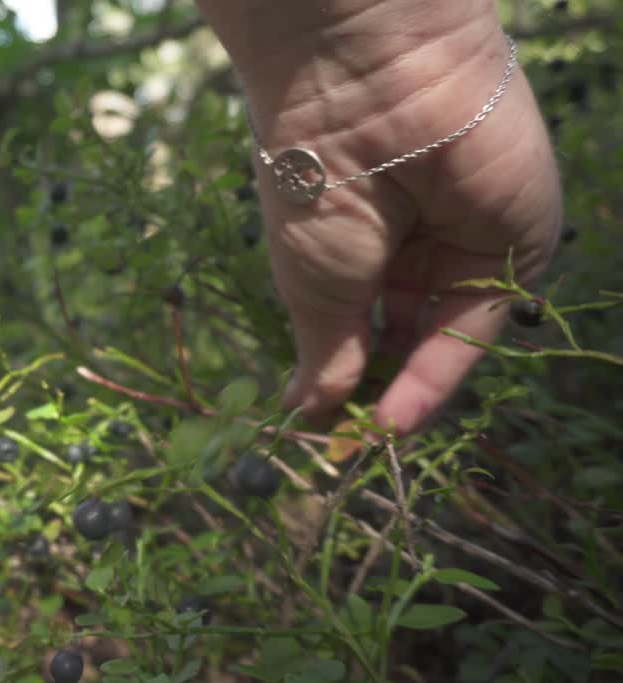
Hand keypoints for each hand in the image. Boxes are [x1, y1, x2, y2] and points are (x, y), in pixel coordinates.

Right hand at [205, 1, 562, 434]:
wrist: (369, 94)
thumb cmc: (319, 187)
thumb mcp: (311, 287)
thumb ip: (325, 355)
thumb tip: (307, 411)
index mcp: (359, 244)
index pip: (362, 324)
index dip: (343, 377)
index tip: (319, 429)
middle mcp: (415, 247)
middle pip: (406, 337)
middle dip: (377, 391)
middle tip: (347, 446)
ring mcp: (467, 244)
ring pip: (446, 338)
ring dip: (410, 393)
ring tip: (368, 439)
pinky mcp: (517, 242)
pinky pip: (482, 323)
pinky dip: (444, 373)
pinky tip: (400, 413)